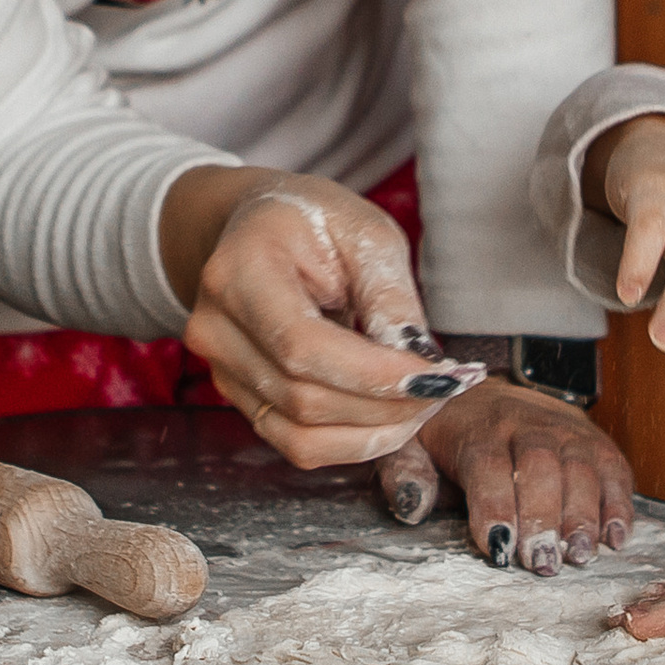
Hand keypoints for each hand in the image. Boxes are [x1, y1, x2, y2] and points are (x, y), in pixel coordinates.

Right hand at [174, 170, 481, 468]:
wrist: (259, 226)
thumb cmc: (314, 221)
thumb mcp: (365, 232)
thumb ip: (389, 298)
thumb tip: (420, 366)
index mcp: (239, 271)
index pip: (302, 346)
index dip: (373, 374)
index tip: (437, 375)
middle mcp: (216, 329)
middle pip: (304, 397)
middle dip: (386, 405)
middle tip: (448, 386)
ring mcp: (222, 370)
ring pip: (302, 434)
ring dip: (375, 431)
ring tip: (424, 401)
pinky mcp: (240, 398)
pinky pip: (297, 444)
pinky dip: (353, 441)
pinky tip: (391, 416)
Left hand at [373, 380, 636, 574]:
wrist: (482, 394)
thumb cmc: (444, 434)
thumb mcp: (409, 445)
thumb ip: (404, 473)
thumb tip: (411, 504)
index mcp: (476, 428)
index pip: (487, 463)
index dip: (495, 505)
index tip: (498, 548)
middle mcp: (525, 422)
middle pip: (540, 464)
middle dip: (545, 516)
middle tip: (544, 562)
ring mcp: (564, 428)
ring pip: (580, 465)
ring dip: (584, 514)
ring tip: (580, 556)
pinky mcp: (592, 438)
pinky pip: (612, 466)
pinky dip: (619, 502)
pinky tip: (616, 538)